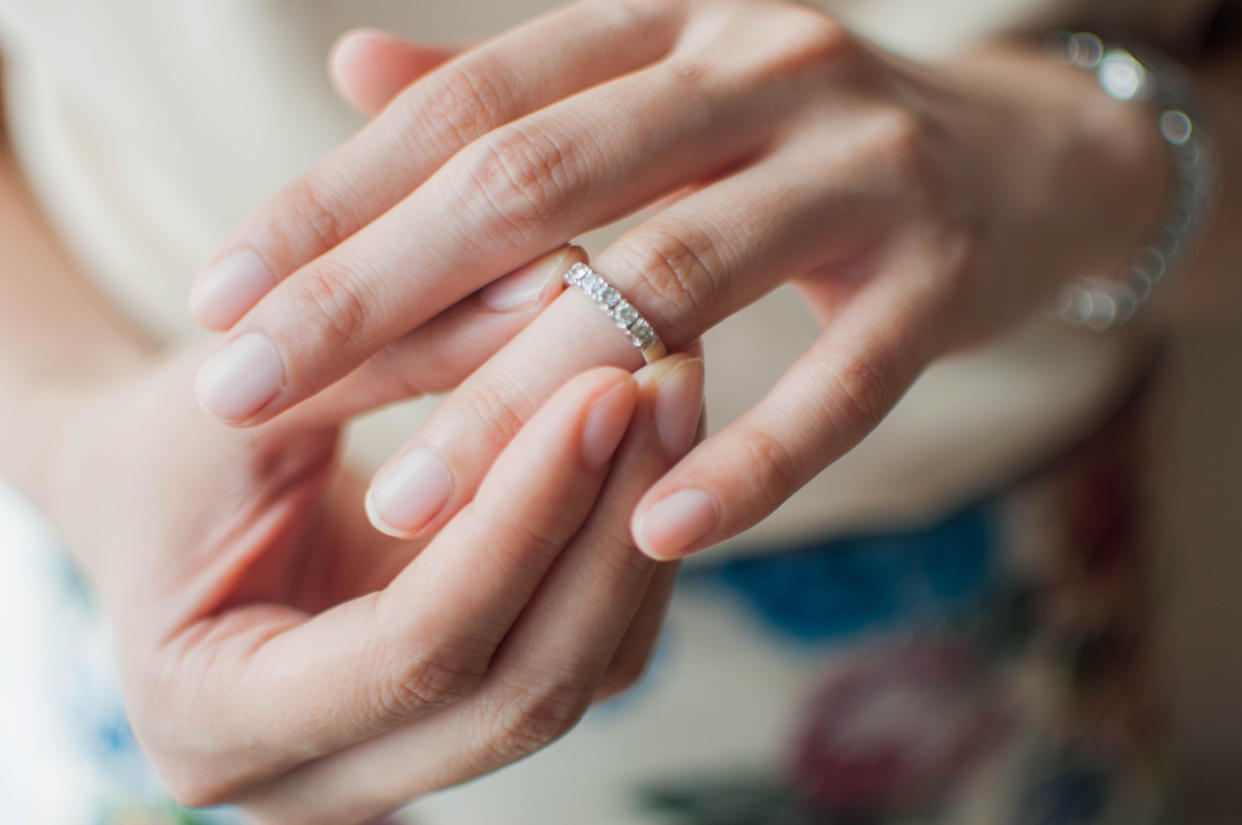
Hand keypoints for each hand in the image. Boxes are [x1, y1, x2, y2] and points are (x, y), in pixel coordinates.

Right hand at [45, 345, 703, 823]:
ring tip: (670, 388)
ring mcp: (405, 762)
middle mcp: (318, 782)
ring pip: (579, 679)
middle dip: (607, 530)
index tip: (601, 388)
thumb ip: (387, 345)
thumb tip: (563, 279)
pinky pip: (589, 652)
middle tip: (665, 380)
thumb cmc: (164, 446)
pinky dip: (627, 549)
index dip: (522, 520)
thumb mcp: (240, 388)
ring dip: (637, 533)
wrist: (151, 503)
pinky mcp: (467, 714)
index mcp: (215, 723)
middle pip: (521, 691)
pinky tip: (647, 443)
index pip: (416, 650)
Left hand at [188, 0, 1164, 556]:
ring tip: (407, 507)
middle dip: (375, 294)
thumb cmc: (809, 139)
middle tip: (249, 391)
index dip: (334, 198)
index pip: (471, 107)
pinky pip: (838, 384)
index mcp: (670, 23)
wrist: (1030, 153)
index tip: (217, 297)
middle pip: (538, 183)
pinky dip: (748, 461)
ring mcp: (863, 166)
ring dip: (528, 402)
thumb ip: (516, 93)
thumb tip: (349, 71)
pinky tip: (653, 540)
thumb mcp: (666, 89)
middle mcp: (760, 65)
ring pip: (670, 282)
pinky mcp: (947, 273)